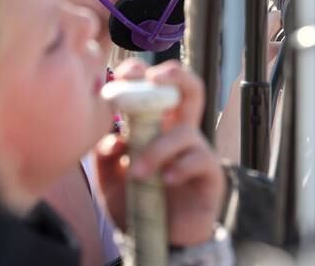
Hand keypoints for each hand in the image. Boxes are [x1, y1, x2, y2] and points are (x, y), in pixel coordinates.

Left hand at [95, 59, 224, 245]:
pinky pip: (198, 159)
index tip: (122, 76)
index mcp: (155, 126)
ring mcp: (196, 150)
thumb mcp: (109, 180)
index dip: (141, 74)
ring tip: (137, 173)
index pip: (153, 88)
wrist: (157, 240)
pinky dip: (178, 167)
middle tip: (155, 78)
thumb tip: (111, 138)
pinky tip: (165, 180)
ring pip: (184, 131)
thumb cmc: (136, 203)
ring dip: (157, 149)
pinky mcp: (210, 174)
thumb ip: (104, 157)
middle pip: (189, 88)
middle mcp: (178, 131)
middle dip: (175, 74)